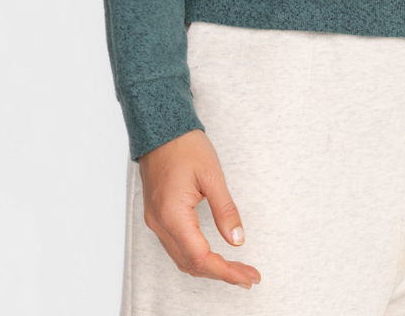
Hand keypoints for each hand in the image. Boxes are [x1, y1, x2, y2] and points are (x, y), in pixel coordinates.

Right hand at [138, 129, 262, 289]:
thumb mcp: (212, 175)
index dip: (226, 271)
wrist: (160, 128)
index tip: (249, 276)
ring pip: (182, 259)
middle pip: (191, 264)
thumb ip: (225, 210)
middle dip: (221, 273)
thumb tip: (237, 240)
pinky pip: (175, 247)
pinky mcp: (157, 216)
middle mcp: (160, 223)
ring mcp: (156, 221)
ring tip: (236, 269)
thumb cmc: (185, 146)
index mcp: (173, 214)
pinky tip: (213, 255)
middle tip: (248, 276)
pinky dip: (195, 256)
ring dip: (208, 267)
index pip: (201, 257)